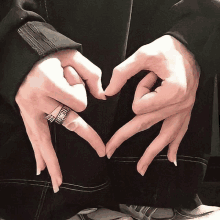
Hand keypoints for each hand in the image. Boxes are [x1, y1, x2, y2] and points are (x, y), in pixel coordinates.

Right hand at [15, 50, 105, 192]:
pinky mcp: (26, 113)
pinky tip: (41, 168)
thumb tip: (103, 95)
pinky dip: (38, 154)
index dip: (84, 94)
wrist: (23, 52)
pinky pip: (32, 137)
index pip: (79, 103)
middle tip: (101, 150)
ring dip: (52, 162)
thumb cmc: (50, 52)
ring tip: (58, 181)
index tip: (77, 83)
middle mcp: (38, 99)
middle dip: (86, 131)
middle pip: (68, 119)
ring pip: (44, 140)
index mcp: (49, 83)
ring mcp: (29, 109)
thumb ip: (92, 74)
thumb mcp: (73, 55)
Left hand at [105, 35, 199, 175]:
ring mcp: (183, 110)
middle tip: (110, 150)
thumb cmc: (170, 49)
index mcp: (171, 92)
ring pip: (165, 137)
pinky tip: (171, 159)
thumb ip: (123, 72)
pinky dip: (175, 147)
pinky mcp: (185, 110)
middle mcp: (179, 105)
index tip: (146, 78)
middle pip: (146, 125)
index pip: (140, 105)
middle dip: (124, 138)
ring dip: (151, 153)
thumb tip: (108, 91)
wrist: (191, 48)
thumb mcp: (144, 54)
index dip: (138, 91)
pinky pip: (181, 132)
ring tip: (140, 168)